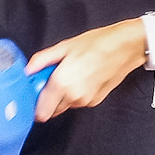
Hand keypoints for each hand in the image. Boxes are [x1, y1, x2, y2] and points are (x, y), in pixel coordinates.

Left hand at [25, 18, 145, 120]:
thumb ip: (42, 60)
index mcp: (62, 83)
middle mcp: (73, 96)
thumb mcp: (65, 46)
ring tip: (70, 73)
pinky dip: (75, 94)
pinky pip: (77, 102)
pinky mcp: (95, 101)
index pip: (40, 111)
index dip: (34, 102)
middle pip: (51, 110)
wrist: (125, 48)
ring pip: (65, 105)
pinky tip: (82, 77)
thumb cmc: (98, 44)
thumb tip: (28, 69)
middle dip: (48, 97)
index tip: (35, 90)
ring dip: (62, 95)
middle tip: (51, 78)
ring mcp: (85, 101)